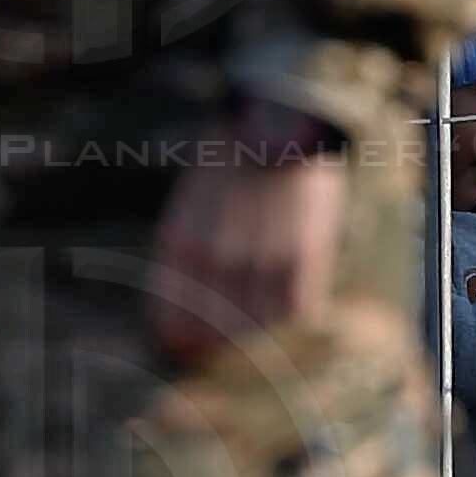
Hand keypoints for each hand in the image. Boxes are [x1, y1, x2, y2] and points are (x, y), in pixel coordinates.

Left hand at [151, 127, 348, 365]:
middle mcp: (217, 258)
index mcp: (181, 245)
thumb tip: (178, 330)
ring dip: (259, 343)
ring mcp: (261, 260)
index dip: (184, 347)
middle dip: (220, 351)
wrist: (277, 125)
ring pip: (256, 334)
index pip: (174, 327)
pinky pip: (295, 317)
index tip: (194, 351)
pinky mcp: (301, 257)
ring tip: (264, 335)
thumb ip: (182, 266)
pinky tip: (290, 318)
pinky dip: (292, 327)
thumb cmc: (228, 169)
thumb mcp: (186, 211)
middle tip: (232, 348)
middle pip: (214, 338)